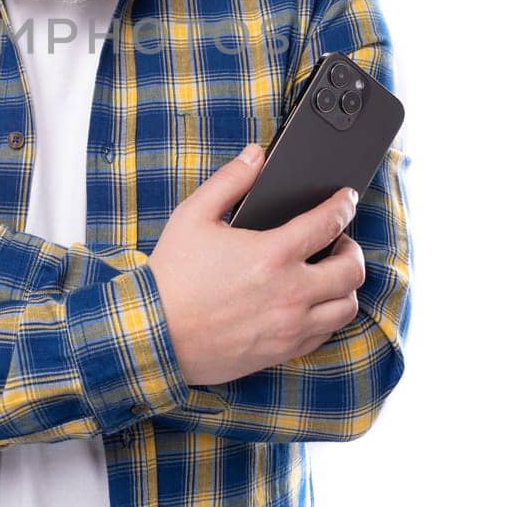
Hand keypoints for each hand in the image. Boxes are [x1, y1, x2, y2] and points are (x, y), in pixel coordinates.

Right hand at [148, 143, 365, 385]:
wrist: (154, 332)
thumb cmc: (171, 275)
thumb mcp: (193, 216)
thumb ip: (229, 180)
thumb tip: (255, 156)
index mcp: (271, 254)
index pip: (329, 222)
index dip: (344, 204)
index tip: (346, 199)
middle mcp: (290, 292)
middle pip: (351, 270)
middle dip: (352, 248)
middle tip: (339, 240)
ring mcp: (289, 326)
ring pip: (347, 306)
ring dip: (345, 286)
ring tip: (330, 274)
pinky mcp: (281, 350)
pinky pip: (325, 334)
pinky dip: (327, 316)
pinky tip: (311, 303)